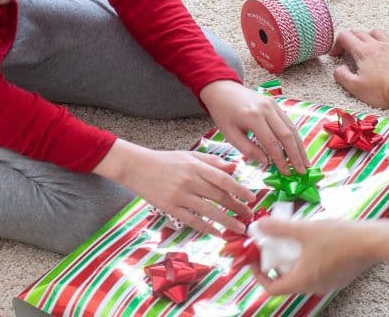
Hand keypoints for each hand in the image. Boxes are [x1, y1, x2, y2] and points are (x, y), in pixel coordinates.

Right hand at [93, 140, 255, 235]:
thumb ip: (212, 161)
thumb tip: (234, 167)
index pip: (223, 179)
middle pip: (219, 196)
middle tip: (249, 216)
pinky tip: (218, 233)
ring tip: (240, 228)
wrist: (136, 167)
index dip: (240, 189)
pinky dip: (207, 228)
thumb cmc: (164, 160)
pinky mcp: (170, 208)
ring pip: (209, 211)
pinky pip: (192, 220)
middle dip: (237, 208)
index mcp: (195, 165)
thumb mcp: (189, 155)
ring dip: (227, 221)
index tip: (252, 198)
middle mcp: (189, 180)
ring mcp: (180, 195)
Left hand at [199, 80, 309, 174]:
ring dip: (300, 147)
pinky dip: (294, 136)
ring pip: (291, 128)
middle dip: (296, 155)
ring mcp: (273, 104)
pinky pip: (288, 122)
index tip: (286, 174)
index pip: (272, 143)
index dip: (281, 160)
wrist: (222, 90)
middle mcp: (266, 109)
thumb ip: (248, 149)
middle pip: (287, 135)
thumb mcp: (229, 134)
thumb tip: (266, 162)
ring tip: (306, 163)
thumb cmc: (223, 113)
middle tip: (303, 172)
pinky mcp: (275, 103)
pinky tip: (298, 148)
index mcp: (253, 117)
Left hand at [251, 219, 376, 294]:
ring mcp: (328, 283)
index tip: (253, 259)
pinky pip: (315, 271)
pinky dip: (306, 259)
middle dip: (275, 263)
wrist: (372, 242)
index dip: (258, 275)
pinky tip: (310, 241)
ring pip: (301, 275)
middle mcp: (314, 287)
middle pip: (286, 281)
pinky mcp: (338, 276)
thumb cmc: (337, 238)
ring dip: (291, 260)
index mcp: (303, 280)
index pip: (272, 288)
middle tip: (271, 244)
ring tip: (290, 239)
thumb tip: (259, 225)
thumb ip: (279, 228)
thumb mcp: (304, 229)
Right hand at [330, 29, 388, 111]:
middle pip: (359, 32)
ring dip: (368, 36)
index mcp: (362, 51)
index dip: (336, 44)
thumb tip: (339, 67)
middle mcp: (376, 44)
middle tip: (348, 52)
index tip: (336, 55)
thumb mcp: (355, 87)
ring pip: (376, 32)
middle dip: (350, 40)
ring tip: (368, 46)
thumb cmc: (383, 91)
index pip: (344, 37)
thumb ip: (342, 75)